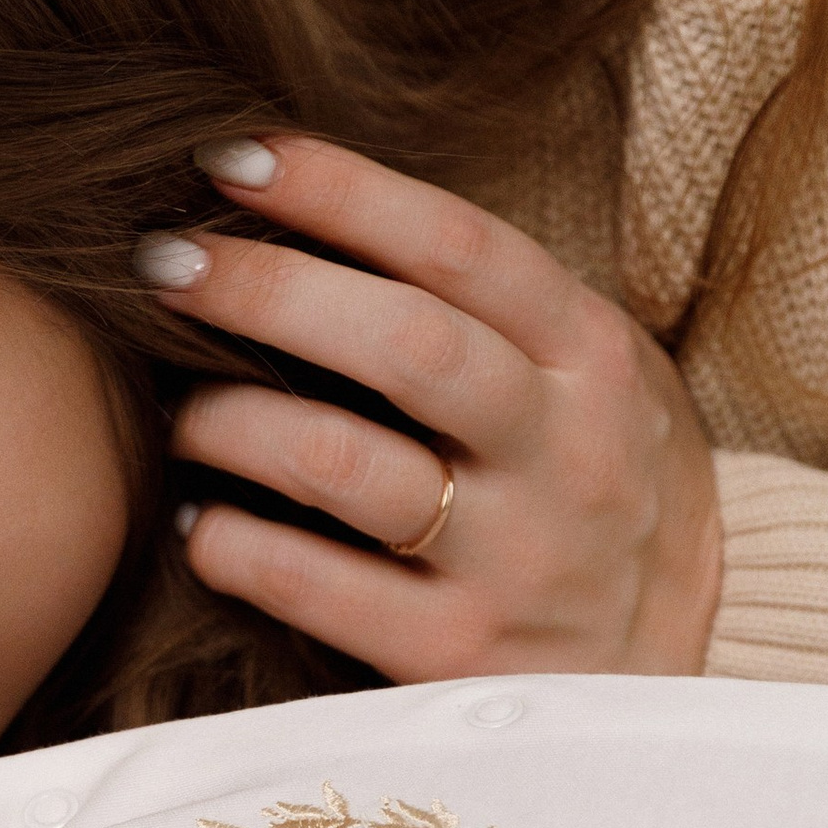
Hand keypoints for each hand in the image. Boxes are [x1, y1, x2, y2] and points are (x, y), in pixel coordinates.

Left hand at [138, 134, 719, 682]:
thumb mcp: (587, 376)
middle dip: (268, 289)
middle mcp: (567, 453)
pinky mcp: (458, 657)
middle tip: (162, 262)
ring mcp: (518, 563)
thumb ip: (486, 305)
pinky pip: (315, 590)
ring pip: (344, 466)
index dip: (341, 191)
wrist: (665, 668)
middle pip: (407, 345)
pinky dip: (232, 545)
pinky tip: (197, 524)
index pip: (461, 249)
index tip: (231, 158)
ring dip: (228, 421)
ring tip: (174, 411)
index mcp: (594, 358)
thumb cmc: (589, 481)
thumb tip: (302, 208)